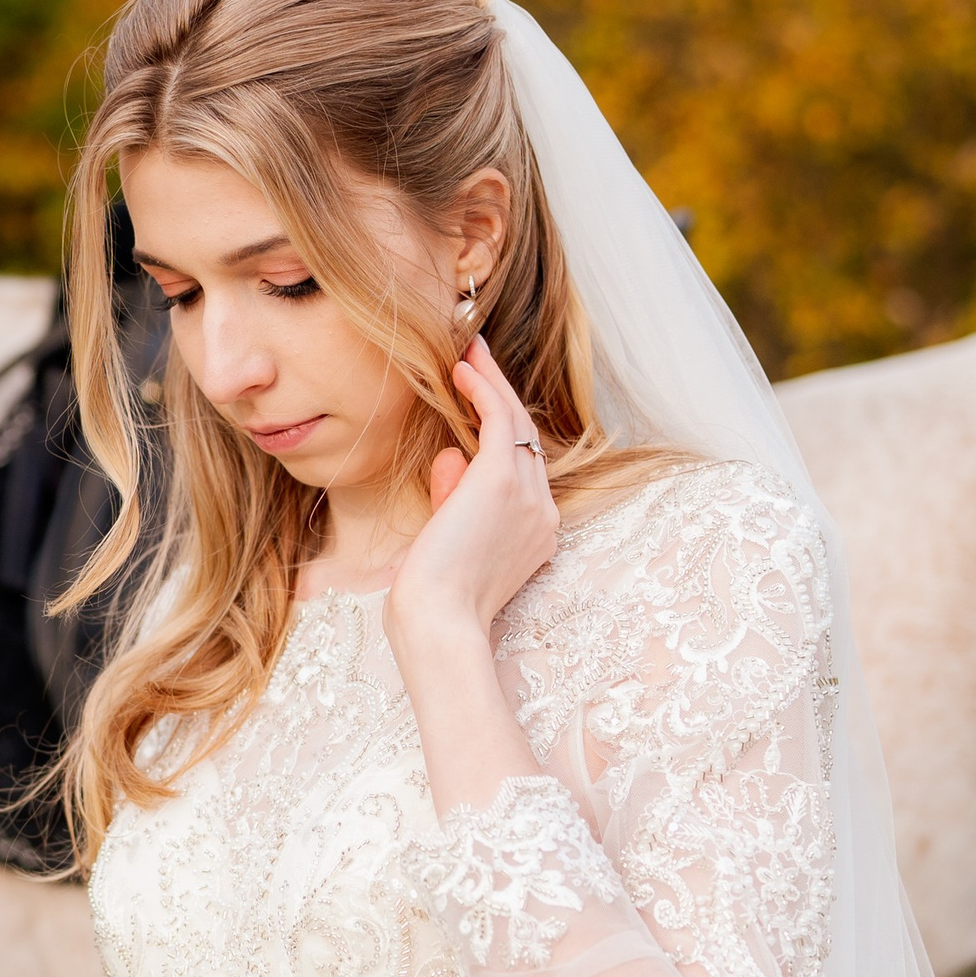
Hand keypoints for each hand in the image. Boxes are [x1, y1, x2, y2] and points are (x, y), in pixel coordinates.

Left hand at [385, 333, 558, 652]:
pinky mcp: (500, 481)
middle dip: (502, 393)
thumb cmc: (434, 601)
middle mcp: (541, 511)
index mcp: (535, 532)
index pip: (523, 467)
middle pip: (527, 436)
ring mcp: (526, 496)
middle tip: (478, 357)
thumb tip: (451, 456)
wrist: (438, 624)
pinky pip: (500, 420)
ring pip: (517, 422)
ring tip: (469, 352)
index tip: (482, 398)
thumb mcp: (448, 544)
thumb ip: (455, 499)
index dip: (504, 428)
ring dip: (492, 382)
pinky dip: (482, 390)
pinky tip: (462, 370)